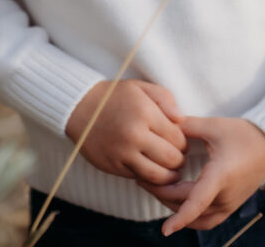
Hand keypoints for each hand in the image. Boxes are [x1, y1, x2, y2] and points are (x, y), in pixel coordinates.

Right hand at [65, 79, 187, 184]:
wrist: (80, 108)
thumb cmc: (115, 96)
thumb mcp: (141, 87)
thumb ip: (166, 98)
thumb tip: (182, 119)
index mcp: (145, 112)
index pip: (177, 137)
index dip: (184, 141)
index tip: (181, 141)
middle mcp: (134, 134)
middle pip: (171, 159)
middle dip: (179, 160)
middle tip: (178, 157)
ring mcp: (122, 153)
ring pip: (157, 175)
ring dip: (169, 176)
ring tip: (171, 170)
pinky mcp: (113, 166)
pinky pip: (138, 178)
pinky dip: (148, 178)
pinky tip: (151, 170)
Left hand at [136, 115, 264, 233]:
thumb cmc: (243, 134)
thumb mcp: (214, 126)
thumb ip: (187, 126)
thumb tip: (164, 121)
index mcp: (221, 176)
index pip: (197, 202)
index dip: (180, 218)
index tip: (165, 231)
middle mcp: (225, 196)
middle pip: (188, 207)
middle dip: (162, 194)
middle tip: (141, 178)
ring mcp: (229, 204)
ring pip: (196, 218)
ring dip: (175, 208)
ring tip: (155, 188)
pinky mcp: (230, 206)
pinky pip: (206, 220)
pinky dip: (189, 216)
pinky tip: (176, 202)